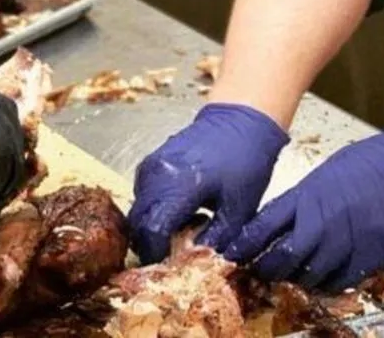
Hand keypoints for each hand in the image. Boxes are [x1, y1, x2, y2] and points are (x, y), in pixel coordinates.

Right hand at [128, 103, 289, 262]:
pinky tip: (178, 212)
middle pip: (137, 222)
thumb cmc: (246, 161)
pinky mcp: (152, 161)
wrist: (241, 119)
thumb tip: (195, 262)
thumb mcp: (239, 209)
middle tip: (172, 254)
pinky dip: (152, 209)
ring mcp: (151, 165)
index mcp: (179, 185)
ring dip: (150, 226)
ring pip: (137, 208)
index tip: (170, 265)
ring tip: (179, 231)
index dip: (157, 254)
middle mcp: (157, 174)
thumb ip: (215, 240)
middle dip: (150, 244)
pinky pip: (142, 193)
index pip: (151, 231)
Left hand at [225, 125, 383, 291]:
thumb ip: (308, 195)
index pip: (265, 226)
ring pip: (310, 275)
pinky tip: (324, 279)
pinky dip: (328, 283)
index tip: (235, 252)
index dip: (247, 244)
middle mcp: (323, 222)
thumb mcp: (332, 169)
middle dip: (268, 268)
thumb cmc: (380, 158)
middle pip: (282, 258)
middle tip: (262, 272)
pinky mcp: (371, 257)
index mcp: (309, 195)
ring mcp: (347, 243)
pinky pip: (341, 281)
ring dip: (298, 279)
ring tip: (292, 277)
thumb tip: (291, 213)